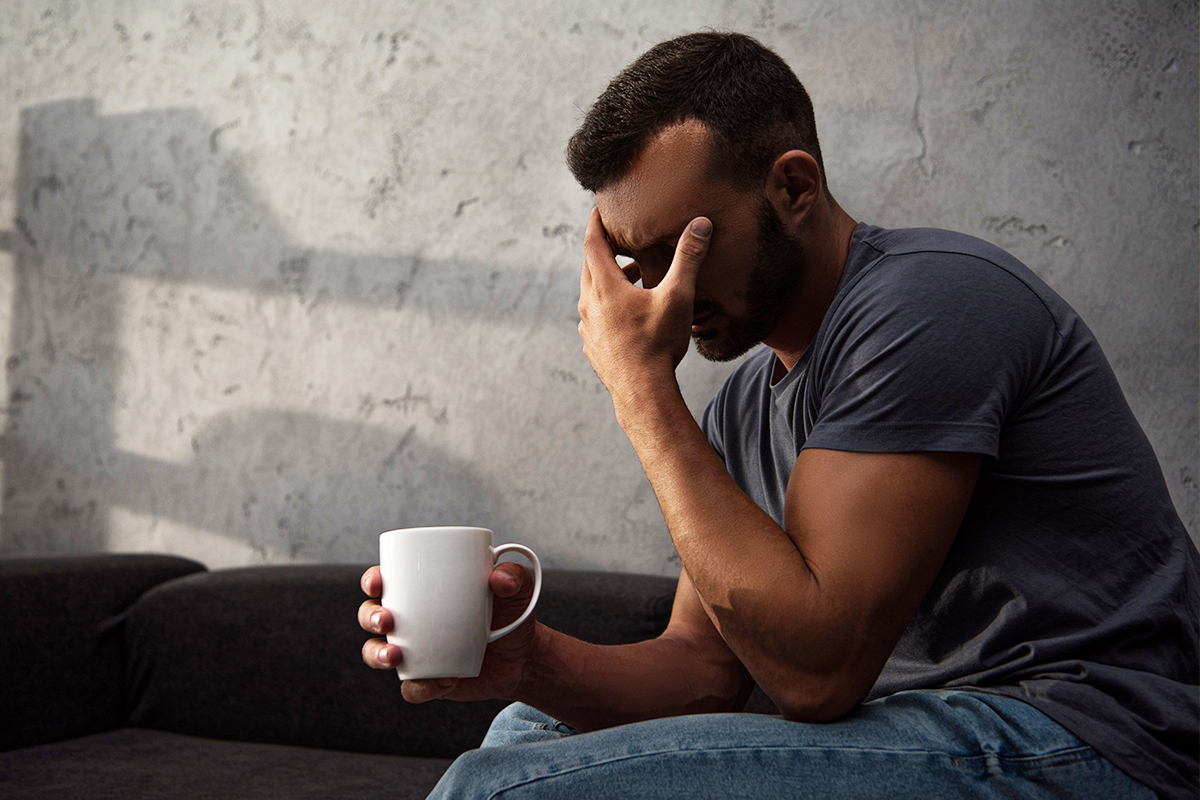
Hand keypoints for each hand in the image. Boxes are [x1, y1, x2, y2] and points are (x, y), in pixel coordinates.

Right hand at [358, 562, 540, 703]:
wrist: (524, 655)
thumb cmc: (512, 612)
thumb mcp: (517, 587)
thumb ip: (512, 574)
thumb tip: (498, 579)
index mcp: (421, 590)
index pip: (385, 581)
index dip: (373, 580)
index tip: (379, 583)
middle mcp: (410, 620)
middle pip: (371, 615)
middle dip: (370, 617)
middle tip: (387, 620)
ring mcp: (415, 652)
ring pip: (377, 653)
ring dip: (377, 655)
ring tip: (396, 656)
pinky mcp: (427, 679)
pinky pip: (411, 687)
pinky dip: (421, 687)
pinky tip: (444, 680)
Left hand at [577, 208, 711, 401]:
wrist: (642, 393)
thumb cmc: (658, 344)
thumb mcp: (678, 297)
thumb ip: (688, 258)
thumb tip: (701, 225)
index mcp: (605, 287)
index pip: (592, 242)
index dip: (595, 221)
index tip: (598, 207)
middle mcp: (589, 304)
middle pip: (590, 266)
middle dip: (603, 249)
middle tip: (619, 236)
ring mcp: (588, 326)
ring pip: (592, 292)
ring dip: (609, 279)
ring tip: (634, 274)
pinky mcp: (592, 345)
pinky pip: (595, 316)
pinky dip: (608, 304)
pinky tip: (628, 311)